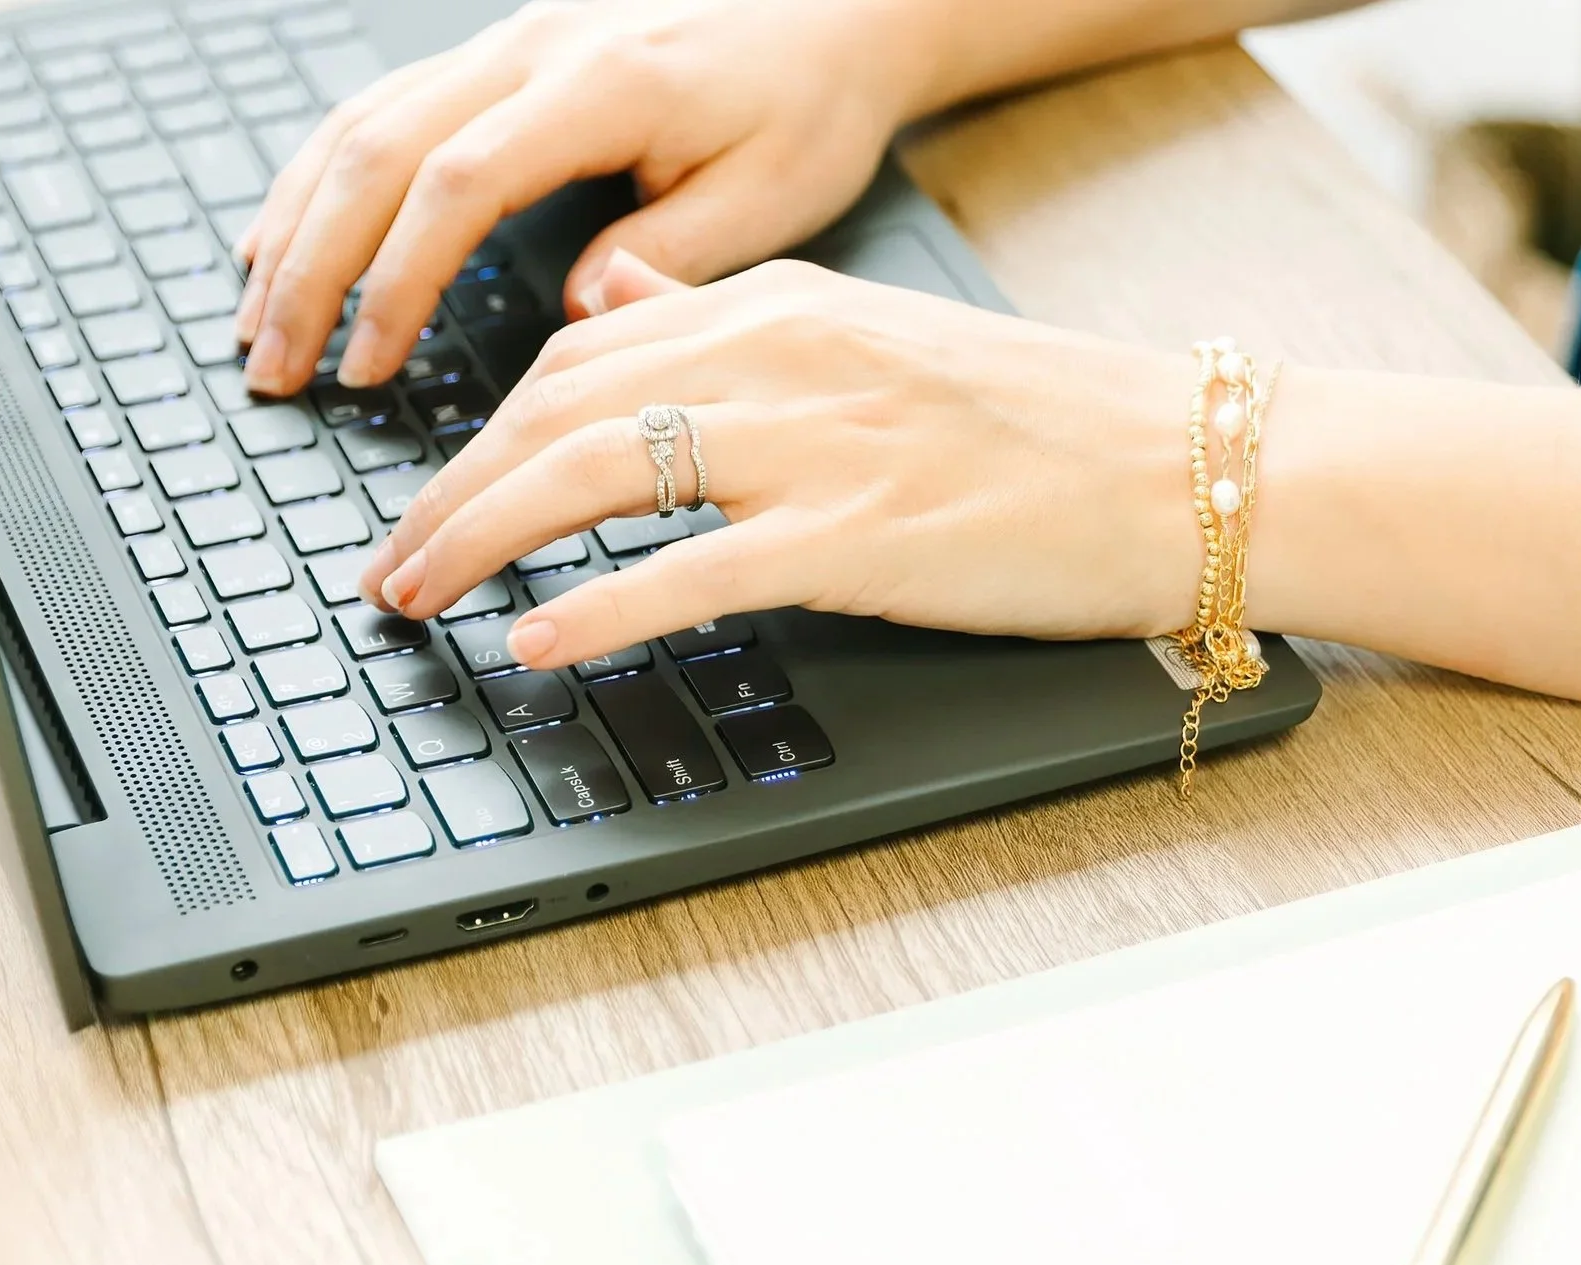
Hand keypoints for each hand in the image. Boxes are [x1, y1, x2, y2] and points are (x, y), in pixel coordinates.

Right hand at [234, 0, 923, 395]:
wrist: (833, 3)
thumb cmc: (811, 101)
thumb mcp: (768, 196)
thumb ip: (664, 257)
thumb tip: (571, 319)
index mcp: (601, 85)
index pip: (457, 183)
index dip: (397, 281)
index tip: (366, 369)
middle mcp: (533, 47)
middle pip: (377, 149)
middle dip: (312, 268)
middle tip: (272, 368)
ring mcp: (506, 40)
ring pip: (360, 121)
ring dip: (296, 226)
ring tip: (256, 323)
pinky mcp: (501, 52)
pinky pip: (382, 109)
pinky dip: (321, 180)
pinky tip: (285, 239)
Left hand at [357, 254, 1200, 672]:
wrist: (1192, 464)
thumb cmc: (1051, 427)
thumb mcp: (877, 346)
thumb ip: (740, 327)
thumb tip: (626, 303)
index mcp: (782, 305)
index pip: (584, 353)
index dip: (487, 430)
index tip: (439, 495)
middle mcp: (784, 354)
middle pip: (559, 406)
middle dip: (449, 490)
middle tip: (388, 564)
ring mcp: (820, 444)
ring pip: (597, 472)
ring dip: (483, 540)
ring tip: (417, 601)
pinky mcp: (863, 537)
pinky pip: (691, 571)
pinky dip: (595, 609)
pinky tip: (534, 646)